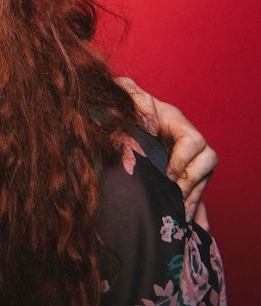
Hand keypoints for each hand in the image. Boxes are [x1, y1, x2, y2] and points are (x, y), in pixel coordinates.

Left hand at [116, 77, 217, 227]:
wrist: (114, 112)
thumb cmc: (123, 100)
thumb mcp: (127, 94)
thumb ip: (136, 102)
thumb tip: (150, 125)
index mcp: (176, 122)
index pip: (194, 141)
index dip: (184, 159)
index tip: (168, 173)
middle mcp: (186, 142)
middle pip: (207, 163)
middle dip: (192, 182)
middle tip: (174, 197)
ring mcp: (185, 160)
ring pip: (201, 181)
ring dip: (193, 199)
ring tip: (179, 215)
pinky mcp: (178, 176)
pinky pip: (194, 194)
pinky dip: (195, 212)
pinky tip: (192, 227)